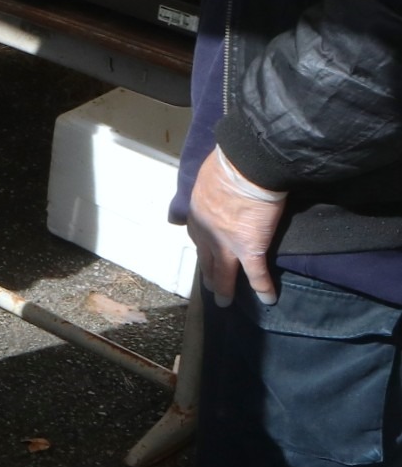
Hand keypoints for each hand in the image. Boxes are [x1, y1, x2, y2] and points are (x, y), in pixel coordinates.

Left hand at [187, 146, 286, 306]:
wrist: (245, 168)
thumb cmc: (229, 165)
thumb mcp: (209, 175)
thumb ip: (211, 185)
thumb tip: (218, 181)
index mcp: (197, 212)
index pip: (198, 235)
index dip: (202, 246)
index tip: (204, 254)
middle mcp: (206, 231)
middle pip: (206, 257)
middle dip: (207, 273)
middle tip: (209, 288)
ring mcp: (226, 243)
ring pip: (223, 271)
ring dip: (223, 287)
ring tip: (224, 301)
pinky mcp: (249, 248)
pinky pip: (256, 274)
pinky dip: (263, 288)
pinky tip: (268, 299)